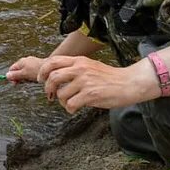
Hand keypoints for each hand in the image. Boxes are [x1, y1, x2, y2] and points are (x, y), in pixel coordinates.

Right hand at [6, 56, 42, 83]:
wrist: (51, 69)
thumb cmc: (37, 71)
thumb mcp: (24, 74)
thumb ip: (15, 75)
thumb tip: (6, 76)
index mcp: (20, 62)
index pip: (11, 69)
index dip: (11, 77)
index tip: (15, 83)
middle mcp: (25, 61)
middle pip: (17, 71)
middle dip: (19, 78)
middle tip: (24, 82)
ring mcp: (31, 63)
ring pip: (24, 73)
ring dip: (26, 78)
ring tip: (31, 80)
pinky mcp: (36, 66)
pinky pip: (30, 73)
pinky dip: (31, 77)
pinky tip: (35, 78)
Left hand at [37, 55, 157, 112]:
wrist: (129, 83)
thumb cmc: (110, 78)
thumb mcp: (91, 66)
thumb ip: (75, 69)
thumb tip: (57, 77)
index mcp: (79, 61)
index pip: (53, 61)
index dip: (43, 71)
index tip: (41, 79)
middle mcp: (80, 69)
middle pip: (53, 77)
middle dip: (47, 89)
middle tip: (50, 96)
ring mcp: (85, 82)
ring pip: (61, 94)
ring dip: (62, 102)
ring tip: (69, 103)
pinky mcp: (90, 95)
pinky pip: (70, 104)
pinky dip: (70, 109)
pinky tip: (76, 108)